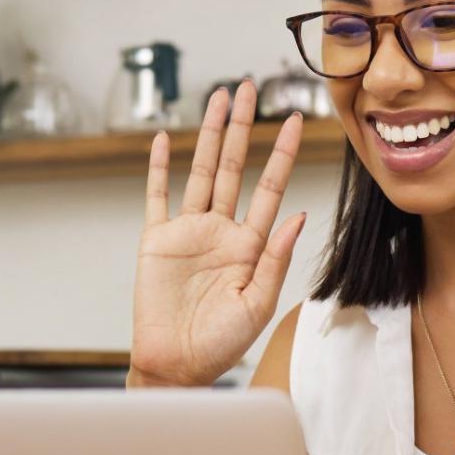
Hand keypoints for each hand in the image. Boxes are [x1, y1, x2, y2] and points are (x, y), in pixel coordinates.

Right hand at [130, 81, 307, 388]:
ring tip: (219, 100)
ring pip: (200, 171)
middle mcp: (220, 231)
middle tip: (249, 89)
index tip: (294, 121)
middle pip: (234, 167)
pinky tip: (165, 140)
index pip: (269, 188)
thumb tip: (297, 214)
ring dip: (209, 135)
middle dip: (242, 128)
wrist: (176, 365)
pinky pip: (157, 196)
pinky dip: (160, 167)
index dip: (280, 154)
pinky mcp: (156, 241)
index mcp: (249, 246)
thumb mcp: (259, 304)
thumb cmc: (220, 345)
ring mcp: (188, 233)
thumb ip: (276, 258)